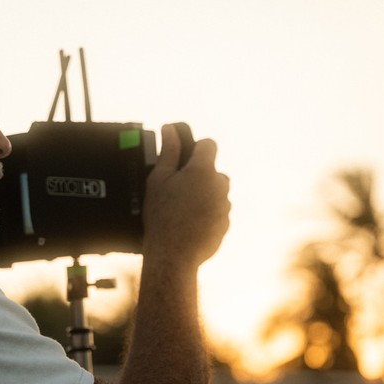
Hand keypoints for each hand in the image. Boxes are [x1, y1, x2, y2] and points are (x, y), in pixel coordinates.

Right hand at [142, 124, 229, 265]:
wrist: (173, 254)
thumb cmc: (162, 216)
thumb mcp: (158, 180)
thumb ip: (168, 152)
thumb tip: (170, 129)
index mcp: (202, 170)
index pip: (209, 145)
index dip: (197, 149)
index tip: (186, 159)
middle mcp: (219, 185)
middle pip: (213, 171)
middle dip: (199, 177)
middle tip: (178, 191)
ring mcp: (225, 206)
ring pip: (216, 193)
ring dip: (204, 197)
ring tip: (182, 211)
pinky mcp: (226, 224)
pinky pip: (218, 213)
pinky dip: (207, 215)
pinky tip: (189, 224)